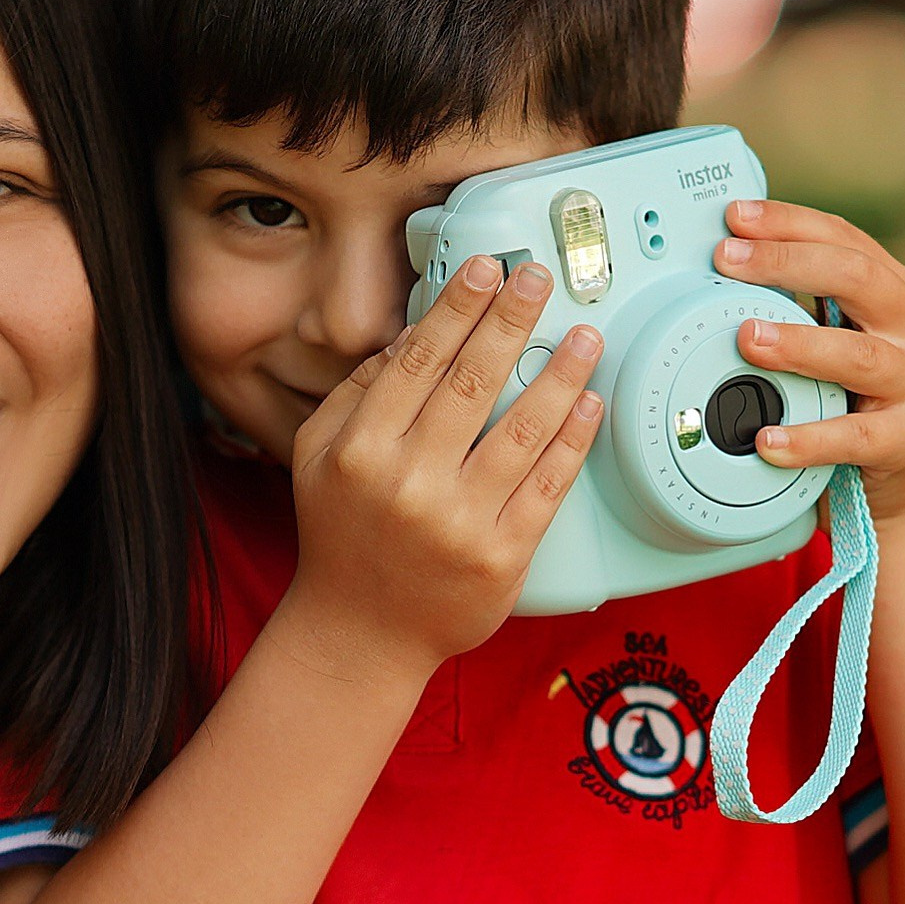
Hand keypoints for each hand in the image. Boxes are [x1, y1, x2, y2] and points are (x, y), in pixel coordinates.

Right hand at [285, 255, 603, 682]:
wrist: (359, 634)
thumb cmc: (340, 538)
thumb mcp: (316, 457)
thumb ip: (356, 394)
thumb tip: (411, 336)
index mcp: (360, 451)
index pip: (417, 361)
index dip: (456, 308)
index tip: (485, 269)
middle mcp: (409, 482)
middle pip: (473, 382)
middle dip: (512, 320)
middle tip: (541, 279)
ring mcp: (459, 521)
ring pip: (521, 428)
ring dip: (559, 373)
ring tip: (583, 334)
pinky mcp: (501, 556)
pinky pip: (548, 484)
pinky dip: (573, 439)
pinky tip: (589, 402)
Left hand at [716, 201, 904, 523]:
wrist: (888, 482)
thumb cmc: (845, 399)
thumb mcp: (825, 340)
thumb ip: (792, 305)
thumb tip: (717, 265)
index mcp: (893, 292)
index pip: (844, 240)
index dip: (790, 223)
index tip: (736, 217)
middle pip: (858, 279)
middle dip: (787, 263)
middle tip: (728, 261)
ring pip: (861, 355)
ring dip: (799, 343)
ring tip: (747, 338)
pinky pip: (856, 437)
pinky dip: (809, 438)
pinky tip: (768, 440)